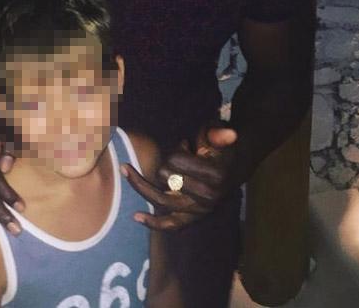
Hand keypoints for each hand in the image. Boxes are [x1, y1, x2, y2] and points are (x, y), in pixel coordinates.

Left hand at [122, 125, 237, 230]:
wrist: (233, 171)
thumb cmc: (220, 150)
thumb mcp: (219, 137)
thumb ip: (219, 134)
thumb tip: (230, 133)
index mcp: (214, 177)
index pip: (177, 161)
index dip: (177, 150)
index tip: (186, 144)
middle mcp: (205, 197)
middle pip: (165, 176)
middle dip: (168, 161)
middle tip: (179, 155)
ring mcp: (197, 210)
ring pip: (161, 200)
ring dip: (140, 185)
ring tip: (124, 169)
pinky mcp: (191, 218)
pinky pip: (170, 224)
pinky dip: (153, 222)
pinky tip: (136, 217)